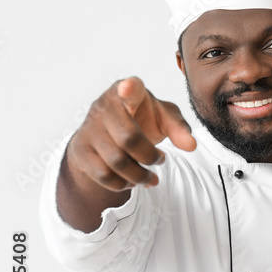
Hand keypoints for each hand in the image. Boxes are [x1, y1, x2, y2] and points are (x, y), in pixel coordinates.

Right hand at [66, 76, 196, 191]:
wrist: (108, 132)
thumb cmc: (142, 119)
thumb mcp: (164, 118)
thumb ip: (179, 128)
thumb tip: (191, 146)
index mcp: (128, 91)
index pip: (129, 88)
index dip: (129, 88)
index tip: (129, 87)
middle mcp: (104, 106)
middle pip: (128, 138)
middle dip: (150, 156)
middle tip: (161, 160)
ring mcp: (89, 127)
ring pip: (116, 161)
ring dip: (139, 175)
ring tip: (151, 177)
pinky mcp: (80, 148)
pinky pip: (102, 175)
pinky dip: (122, 184)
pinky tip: (133, 182)